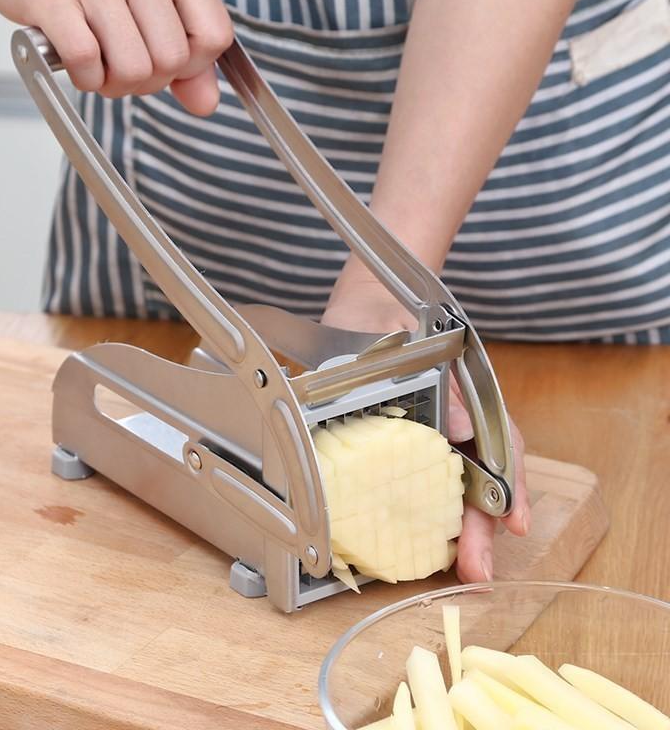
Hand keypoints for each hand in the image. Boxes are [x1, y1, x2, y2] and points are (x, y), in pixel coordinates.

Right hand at [0, 0, 232, 112]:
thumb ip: (186, 51)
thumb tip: (205, 103)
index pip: (214, 35)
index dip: (194, 66)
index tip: (169, 64)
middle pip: (172, 61)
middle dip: (148, 81)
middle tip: (122, 64)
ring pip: (133, 69)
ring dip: (114, 84)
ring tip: (99, 62)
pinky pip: (87, 64)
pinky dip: (84, 78)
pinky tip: (75, 61)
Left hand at [321, 257, 529, 582]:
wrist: (363, 306)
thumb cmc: (393, 321)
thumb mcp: (414, 345)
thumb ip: (436, 381)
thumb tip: (461, 428)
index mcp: (468, 401)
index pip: (501, 449)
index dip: (510, 490)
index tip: (513, 523)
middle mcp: (454, 423)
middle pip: (478, 480)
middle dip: (482, 528)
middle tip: (478, 572)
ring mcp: (425, 436)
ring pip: (450, 488)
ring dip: (457, 530)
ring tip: (463, 570)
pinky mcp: (391, 445)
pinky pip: (411, 482)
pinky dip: (420, 512)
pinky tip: (424, 542)